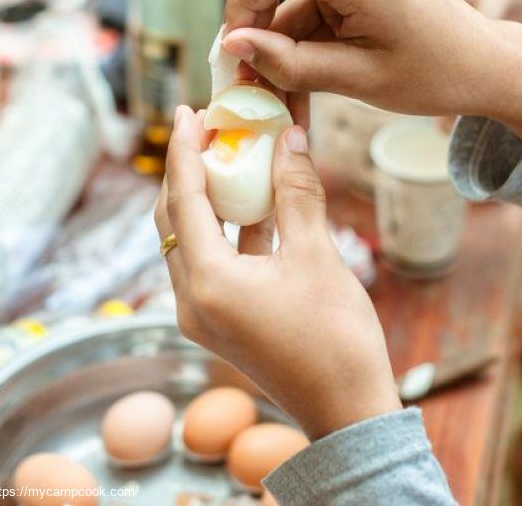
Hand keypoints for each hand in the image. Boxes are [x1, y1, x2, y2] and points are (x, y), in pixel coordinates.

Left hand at [155, 106, 401, 439]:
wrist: (346, 411)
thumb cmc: (336, 339)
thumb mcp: (317, 257)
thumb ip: (297, 194)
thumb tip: (289, 138)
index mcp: (208, 284)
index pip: (184, 200)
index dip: (186, 151)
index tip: (189, 111)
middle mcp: (192, 300)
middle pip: (175, 219)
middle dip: (190, 170)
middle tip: (207, 128)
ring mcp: (203, 314)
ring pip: (192, 240)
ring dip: (208, 198)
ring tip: (228, 156)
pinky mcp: (221, 320)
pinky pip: (213, 261)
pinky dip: (227, 229)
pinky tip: (252, 201)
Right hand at [220, 0, 521, 145]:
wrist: (485, 65)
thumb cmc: (435, 77)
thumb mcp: (360, 80)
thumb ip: (293, 62)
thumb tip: (235, 44)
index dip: (243, 6)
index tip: (231, 51)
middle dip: (259, 27)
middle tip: (248, 78)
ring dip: (283, 39)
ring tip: (278, 91)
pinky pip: (320, 0)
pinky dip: (307, 35)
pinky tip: (303, 72)